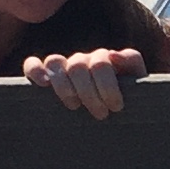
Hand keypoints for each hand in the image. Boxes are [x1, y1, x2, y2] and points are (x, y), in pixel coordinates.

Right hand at [25, 47, 143, 118]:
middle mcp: (82, 60)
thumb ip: (132, 63)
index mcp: (103, 59)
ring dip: (64, 86)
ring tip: (74, 106)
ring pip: (55, 63)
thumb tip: (112, 54)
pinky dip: (34, 70)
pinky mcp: (44, 76)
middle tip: (101, 114)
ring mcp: (63, 67)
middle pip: (78, 66)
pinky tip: (42, 84)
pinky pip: (32, 64)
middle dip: (90, 93)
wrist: (117, 114)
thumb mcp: (137, 81)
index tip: (116, 107)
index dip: (108, 86)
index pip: (100, 63)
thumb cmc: (128, 100)